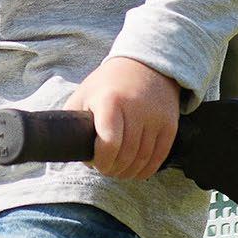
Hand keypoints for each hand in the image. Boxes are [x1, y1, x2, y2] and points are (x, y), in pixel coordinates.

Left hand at [63, 56, 182, 179]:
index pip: (109, 144)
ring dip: (129, 172)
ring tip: (119, 172)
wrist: (146, 65)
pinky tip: (136, 171)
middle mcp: (136, 108)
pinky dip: (146, 170)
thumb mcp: (84, 94)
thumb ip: (72, 119)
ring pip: (143, 159)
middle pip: (126, 155)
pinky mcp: (170, 124)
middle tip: (106, 170)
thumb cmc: (108, 84)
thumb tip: (68, 148)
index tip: (96, 164)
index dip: (102, 161)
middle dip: (113, 169)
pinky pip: (159, 156)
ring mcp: (156, 116)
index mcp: (110, 101)